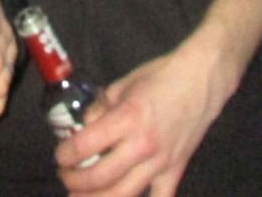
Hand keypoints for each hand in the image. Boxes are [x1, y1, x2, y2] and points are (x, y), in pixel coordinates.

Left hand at [55, 48, 227, 195]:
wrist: (201, 80)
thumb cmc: (160, 77)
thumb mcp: (121, 85)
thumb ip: (100, 109)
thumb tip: (85, 128)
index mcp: (127, 118)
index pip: (85, 145)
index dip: (65, 154)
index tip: (60, 155)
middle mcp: (142, 145)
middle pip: (100, 177)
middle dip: (75, 181)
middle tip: (66, 176)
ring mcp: (161, 162)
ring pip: (124, 194)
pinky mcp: (176, 171)